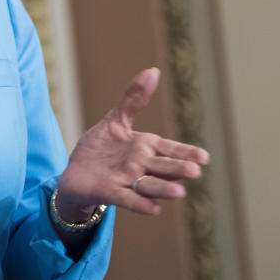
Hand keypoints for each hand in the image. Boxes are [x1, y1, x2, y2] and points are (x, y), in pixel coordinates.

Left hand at [55, 68, 209, 220]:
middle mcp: (140, 166)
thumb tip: (154, 70)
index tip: (203, 157)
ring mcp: (126, 181)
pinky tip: (153, 208)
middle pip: (162, 167)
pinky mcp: (109, 192)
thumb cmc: (101, 149)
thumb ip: (133, 99)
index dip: (186, 153)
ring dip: (163, 189)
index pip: (170, 149)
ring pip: (148, 185)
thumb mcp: (116, 121)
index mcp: (145, 148)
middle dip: (178, 169)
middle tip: (195, 171)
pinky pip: (127, 199)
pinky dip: (139, 203)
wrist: (76, 173)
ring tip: (179, 192)